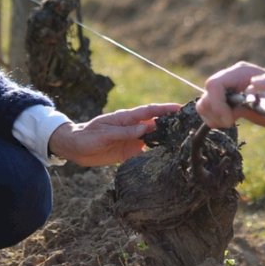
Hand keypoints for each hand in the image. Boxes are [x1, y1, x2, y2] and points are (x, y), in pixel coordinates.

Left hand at [47, 103, 182, 166]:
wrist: (74, 148)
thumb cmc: (87, 136)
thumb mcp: (104, 133)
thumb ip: (124, 132)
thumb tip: (145, 128)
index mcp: (127, 118)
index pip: (149, 111)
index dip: (165, 109)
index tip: (180, 108)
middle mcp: (133, 128)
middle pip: (156, 123)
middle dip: (172, 122)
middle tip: (190, 124)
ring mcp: (132, 140)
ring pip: (154, 138)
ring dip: (167, 138)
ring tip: (184, 141)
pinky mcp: (129, 152)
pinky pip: (146, 152)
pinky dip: (156, 153)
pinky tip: (167, 157)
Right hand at [195, 61, 264, 127]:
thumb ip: (258, 99)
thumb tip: (245, 102)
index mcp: (241, 72)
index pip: (214, 84)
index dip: (217, 104)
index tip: (231, 119)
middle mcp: (229, 77)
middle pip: (205, 96)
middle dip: (216, 113)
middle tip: (232, 121)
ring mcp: (224, 89)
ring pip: (203, 104)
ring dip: (214, 117)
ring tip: (231, 121)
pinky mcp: (223, 101)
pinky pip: (207, 111)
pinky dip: (215, 120)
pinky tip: (230, 121)